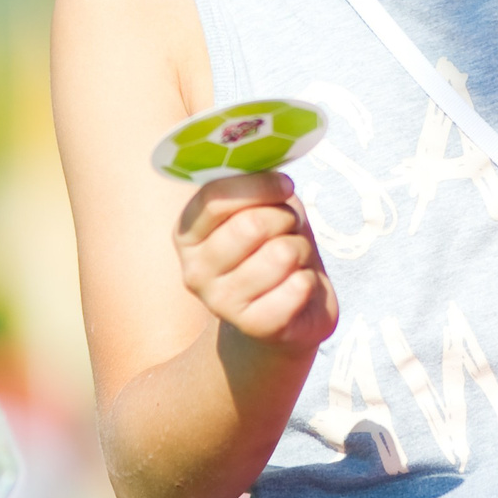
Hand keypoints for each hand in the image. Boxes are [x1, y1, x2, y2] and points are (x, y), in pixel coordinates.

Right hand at [173, 173, 337, 351]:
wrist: (286, 311)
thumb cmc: (272, 247)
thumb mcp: (262, 207)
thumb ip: (256, 186)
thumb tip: (271, 170)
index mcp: (188, 233)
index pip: (215, 198)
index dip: (258, 186)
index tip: (285, 185)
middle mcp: (195, 270)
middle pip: (251, 225)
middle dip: (285, 219)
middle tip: (288, 228)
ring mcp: (220, 303)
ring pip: (281, 254)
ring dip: (300, 249)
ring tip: (292, 259)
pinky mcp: (254, 326)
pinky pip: (297, 287)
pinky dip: (309, 280)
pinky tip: (297, 286)